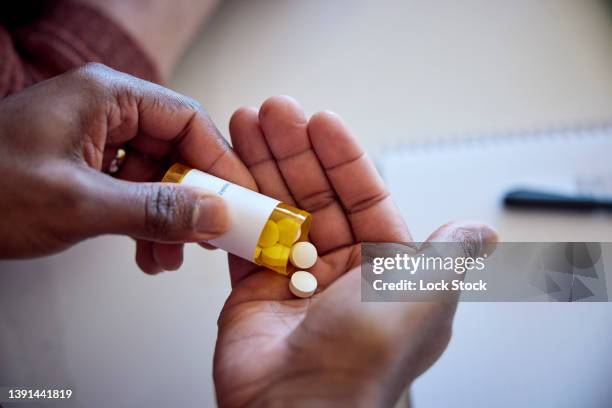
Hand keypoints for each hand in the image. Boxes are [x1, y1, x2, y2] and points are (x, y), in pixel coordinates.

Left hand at [0, 63, 253, 272]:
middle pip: (175, 149)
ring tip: (169, 255)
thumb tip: (214, 214)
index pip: (187, 120)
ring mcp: (94, 138)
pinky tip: (146, 251)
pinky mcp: (84, 164)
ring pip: (156, 174)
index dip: (220, 161)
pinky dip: (144, 221)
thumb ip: (155, 210)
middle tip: (209, 234)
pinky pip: (132, 188)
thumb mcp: (79, 204)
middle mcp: (105, 111)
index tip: (239, 198)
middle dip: (192, 198)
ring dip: (168, 217)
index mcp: (106, 97)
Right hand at [213, 96, 496, 406]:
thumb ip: (448, 254)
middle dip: (293, 151)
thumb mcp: (423, 294)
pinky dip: (234, 206)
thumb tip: (481, 229)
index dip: (342, 157)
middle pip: (315, 196)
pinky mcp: (254, 291)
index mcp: (384, 270)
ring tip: (244, 126)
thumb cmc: (367, 356)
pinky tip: (226, 172)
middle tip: (273, 114)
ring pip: (277, 211)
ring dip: (260, 168)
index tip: (319, 122)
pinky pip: (244, 239)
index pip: (363, 196)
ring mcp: (294, 280)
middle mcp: (340, 273)